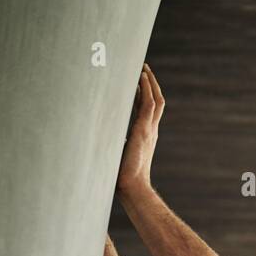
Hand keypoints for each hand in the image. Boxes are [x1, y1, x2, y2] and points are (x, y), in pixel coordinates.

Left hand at [117, 63, 164, 196]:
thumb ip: (113, 142)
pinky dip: (147, 88)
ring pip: (156, 100)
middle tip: (144, 70)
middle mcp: (151, 131)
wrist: (131, 187)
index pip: (148, 111)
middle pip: (157, 102)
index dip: (144, 95)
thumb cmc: (122, 177)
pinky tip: (141, 76)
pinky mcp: (143, 130)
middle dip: (151, 85)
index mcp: (145, 137)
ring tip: (143, 69)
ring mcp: (149, 130)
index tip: (138, 83)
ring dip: (150, 83)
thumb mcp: (117, 153)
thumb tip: (98, 136)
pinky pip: (149, 103)